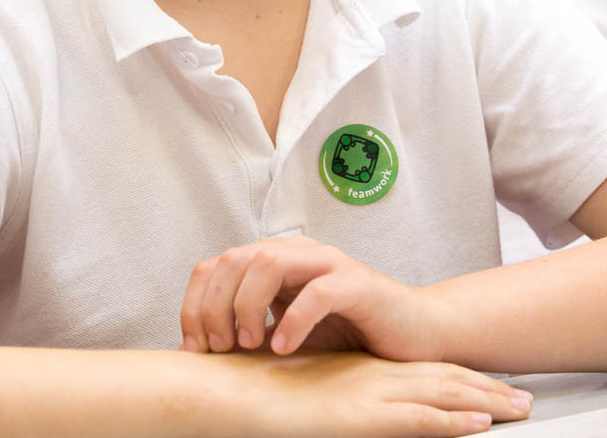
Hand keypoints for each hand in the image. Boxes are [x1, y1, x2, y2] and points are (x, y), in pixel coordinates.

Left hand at [181, 235, 432, 361]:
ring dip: (249, 305)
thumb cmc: (348, 338)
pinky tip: (285, 348)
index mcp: (275, 262)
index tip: (195, 347)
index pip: (217, 265)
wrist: (413, 337)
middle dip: (216, 305)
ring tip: (252, 345)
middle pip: (235, 258)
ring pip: (269, 261)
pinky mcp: (358, 284)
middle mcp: (297, 254)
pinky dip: (295, 319)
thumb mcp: (286, 336)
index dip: (196, 303)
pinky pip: (318, 291)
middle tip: (221, 347)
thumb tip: (193, 353)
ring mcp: (328, 264)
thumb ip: (248, 334)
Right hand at [238, 351, 533, 436]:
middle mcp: (373, 378)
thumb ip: (331, 400)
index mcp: (362, 372)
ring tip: (520, 409)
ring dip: (484, 403)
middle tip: (523, 398)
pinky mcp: (361, 418)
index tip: (490, 386)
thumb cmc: (258, 394)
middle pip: (442, 379)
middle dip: (485, 389)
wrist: (234, 393)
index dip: (458, 377)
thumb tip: (341, 409)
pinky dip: (452, 422)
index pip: (422, 372)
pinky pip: (418, 419)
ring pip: (441, 396)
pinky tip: (479, 425)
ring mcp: (370, 396)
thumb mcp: (305, 397)